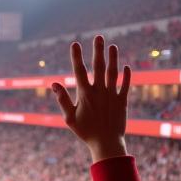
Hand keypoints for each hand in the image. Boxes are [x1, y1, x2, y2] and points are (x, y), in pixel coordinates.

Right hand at [51, 36, 129, 162]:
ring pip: (113, 73)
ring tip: (113, 46)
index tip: (75, 44)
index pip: (79, 71)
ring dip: (113, 58)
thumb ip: (62, 99)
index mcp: (85, 95)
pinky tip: (126, 66)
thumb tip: (54, 83)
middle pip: (98, 67)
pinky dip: (126, 76)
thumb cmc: (85, 132)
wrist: (106, 143)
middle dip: (98, 51)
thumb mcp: (69, 117)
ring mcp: (112, 95)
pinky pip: (126, 86)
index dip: (76, 57)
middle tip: (99, 37)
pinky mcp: (122, 101)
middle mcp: (99, 92)